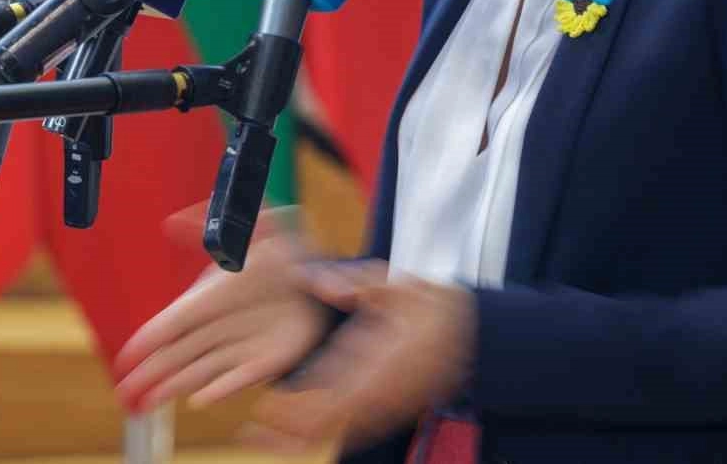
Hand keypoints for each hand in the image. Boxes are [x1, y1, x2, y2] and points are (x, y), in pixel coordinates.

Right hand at [112, 204, 331, 413]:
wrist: (318, 279)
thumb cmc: (282, 254)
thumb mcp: (256, 230)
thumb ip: (214, 228)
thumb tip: (172, 223)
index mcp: (211, 296)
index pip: (172, 321)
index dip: (148, 340)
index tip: (126, 357)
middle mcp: (219, 324)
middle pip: (177, 354)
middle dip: (149, 373)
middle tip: (125, 394)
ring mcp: (239, 345)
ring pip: (198, 370)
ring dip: (173, 386)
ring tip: (147, 403)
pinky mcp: (264, 361)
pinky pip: (237, 378)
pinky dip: (219, 390)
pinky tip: (199, 400)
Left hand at [241, 269, 476, 454]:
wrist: (475, 333)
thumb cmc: (434, 307)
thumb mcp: (399, 285)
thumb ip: (359, 285)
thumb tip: (323, 283)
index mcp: (380, 362)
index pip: (335, 394)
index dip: (301, 409)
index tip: (268, 411)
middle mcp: (382, 392)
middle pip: (331, 423)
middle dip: (291, 434)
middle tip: (251, 438)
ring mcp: (387, 405)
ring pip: (341, 432)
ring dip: (303, 440)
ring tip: (263, 443)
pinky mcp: (391, 410)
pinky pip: (355, 430)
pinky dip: (325, 436)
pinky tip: (298, 440)